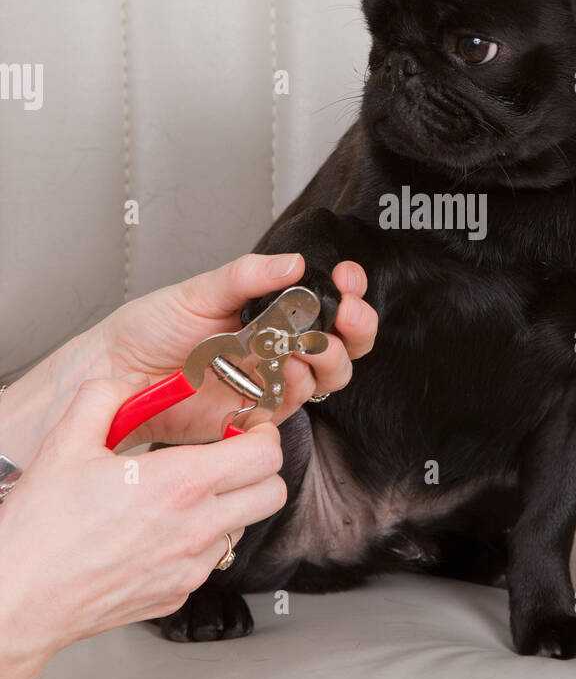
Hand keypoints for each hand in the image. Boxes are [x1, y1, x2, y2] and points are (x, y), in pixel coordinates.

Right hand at [0, 379, 286, 678]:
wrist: (21, 597)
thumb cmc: (41, 531)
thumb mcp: (67, 442)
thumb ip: (106, 396)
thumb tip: (132, 383)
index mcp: (179, 484)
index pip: (264, 454)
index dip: (263, 433)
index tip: (248, 426)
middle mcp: (195, 528)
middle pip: (273, 492)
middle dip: (260, 467)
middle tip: (232, 454)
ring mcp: (191, 567)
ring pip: (246, 526)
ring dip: (232, 503)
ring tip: (190, 491)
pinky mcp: (179, 593)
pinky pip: (213, 559)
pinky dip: (203, 539)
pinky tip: (165, 527)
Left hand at [95, 252, 377, 445]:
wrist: (117, 371)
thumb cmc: (152, 328)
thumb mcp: (200, 290)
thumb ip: (249, 276)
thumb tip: (295, 262)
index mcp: (272, 313)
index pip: (328, 303)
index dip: (349, 293)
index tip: (347, 280)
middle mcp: (278, 348)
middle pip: (343, 344)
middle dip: (356, 328)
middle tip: (345, 316)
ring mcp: (270, 383)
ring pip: (327, 377)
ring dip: (329, 359)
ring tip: (307, 347)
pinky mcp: (255, 415)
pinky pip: (291, 407)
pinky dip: (293, 390)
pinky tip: (279, 374)